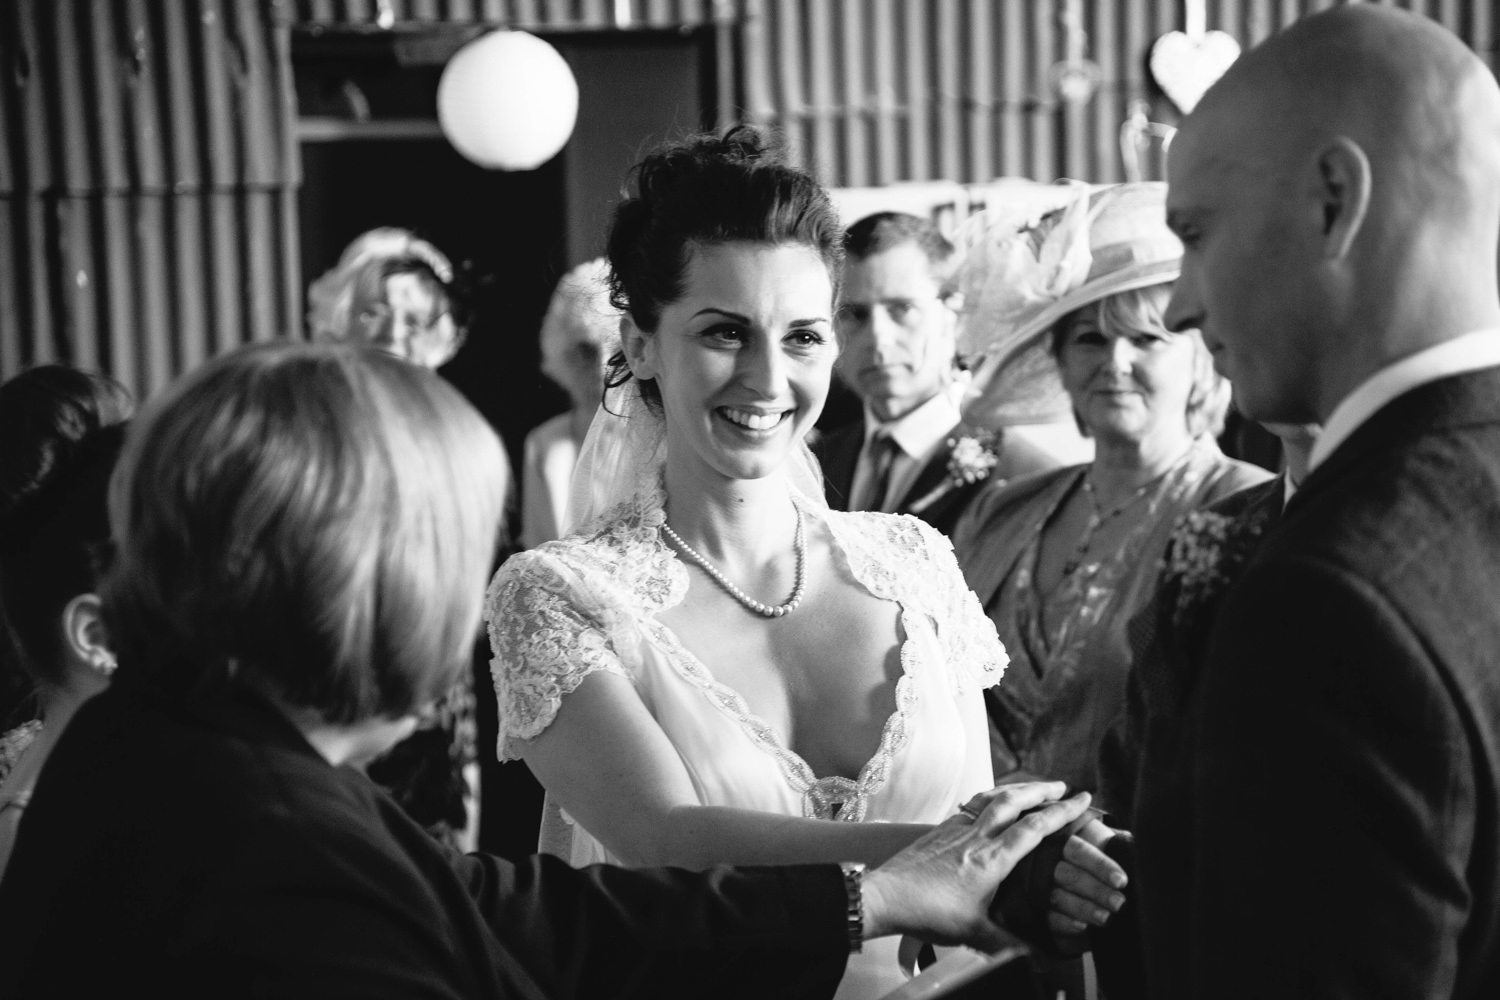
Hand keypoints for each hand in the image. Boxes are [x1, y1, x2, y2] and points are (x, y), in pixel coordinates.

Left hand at [862, 782, 1092, 953]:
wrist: (887, 897)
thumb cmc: (928, 914)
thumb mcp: (974, 934)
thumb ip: (1008, 943)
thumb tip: (1037, 956)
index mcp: (992, 860)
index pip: (1035, 828)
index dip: (1063, 812)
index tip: (1083, 801)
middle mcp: (977, 837)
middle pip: (1014, 801)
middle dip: (1043, 790)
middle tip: (1064, 786)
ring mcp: (957, 829)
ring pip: (992, 798)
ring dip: (1016, 789)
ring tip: (1033, 787)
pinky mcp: (941, 829)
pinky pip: (972, 805)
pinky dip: (990, 797)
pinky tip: (991, 801)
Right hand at [1048, 817, 1127, 946]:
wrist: (1063, 862)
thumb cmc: (1091, 848)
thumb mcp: (1098, 837)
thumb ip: (1112, 843)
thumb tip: (1135, 851)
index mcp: (1062, 836)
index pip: (1079, 850)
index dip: (1100, 866)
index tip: (1121, 881)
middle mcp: (1045, 859)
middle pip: (1069, 875)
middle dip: (1096, 891)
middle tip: (1119, 903)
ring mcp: (1037, 883)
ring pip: (1058, 896)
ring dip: (1083, 908)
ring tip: (1106, 918)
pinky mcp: (1034, 907)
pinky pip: (1046, 916)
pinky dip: (1064, 923)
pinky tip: (1082, 927)